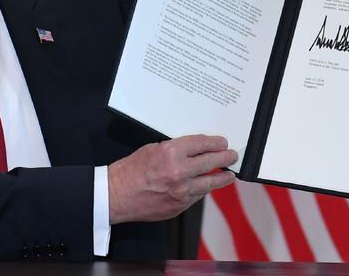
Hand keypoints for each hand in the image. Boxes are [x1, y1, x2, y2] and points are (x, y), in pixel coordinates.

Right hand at [107, 135, 237, 223]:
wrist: (117, 195)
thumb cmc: (130, 170)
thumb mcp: (152, 149)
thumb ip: (173, 149)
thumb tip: (192, 150)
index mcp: (171, 153)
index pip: (201, 144)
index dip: (214, 143)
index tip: (222, 142)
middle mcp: (179, 172)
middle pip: (210, 162)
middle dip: (224, 158)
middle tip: (231, 155)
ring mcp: (181, 191)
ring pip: (209, 183)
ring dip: (221, 177)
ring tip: (229, 174)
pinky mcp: (180, 205)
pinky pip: (197, 196)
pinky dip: (203, 189)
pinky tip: (208, 186)